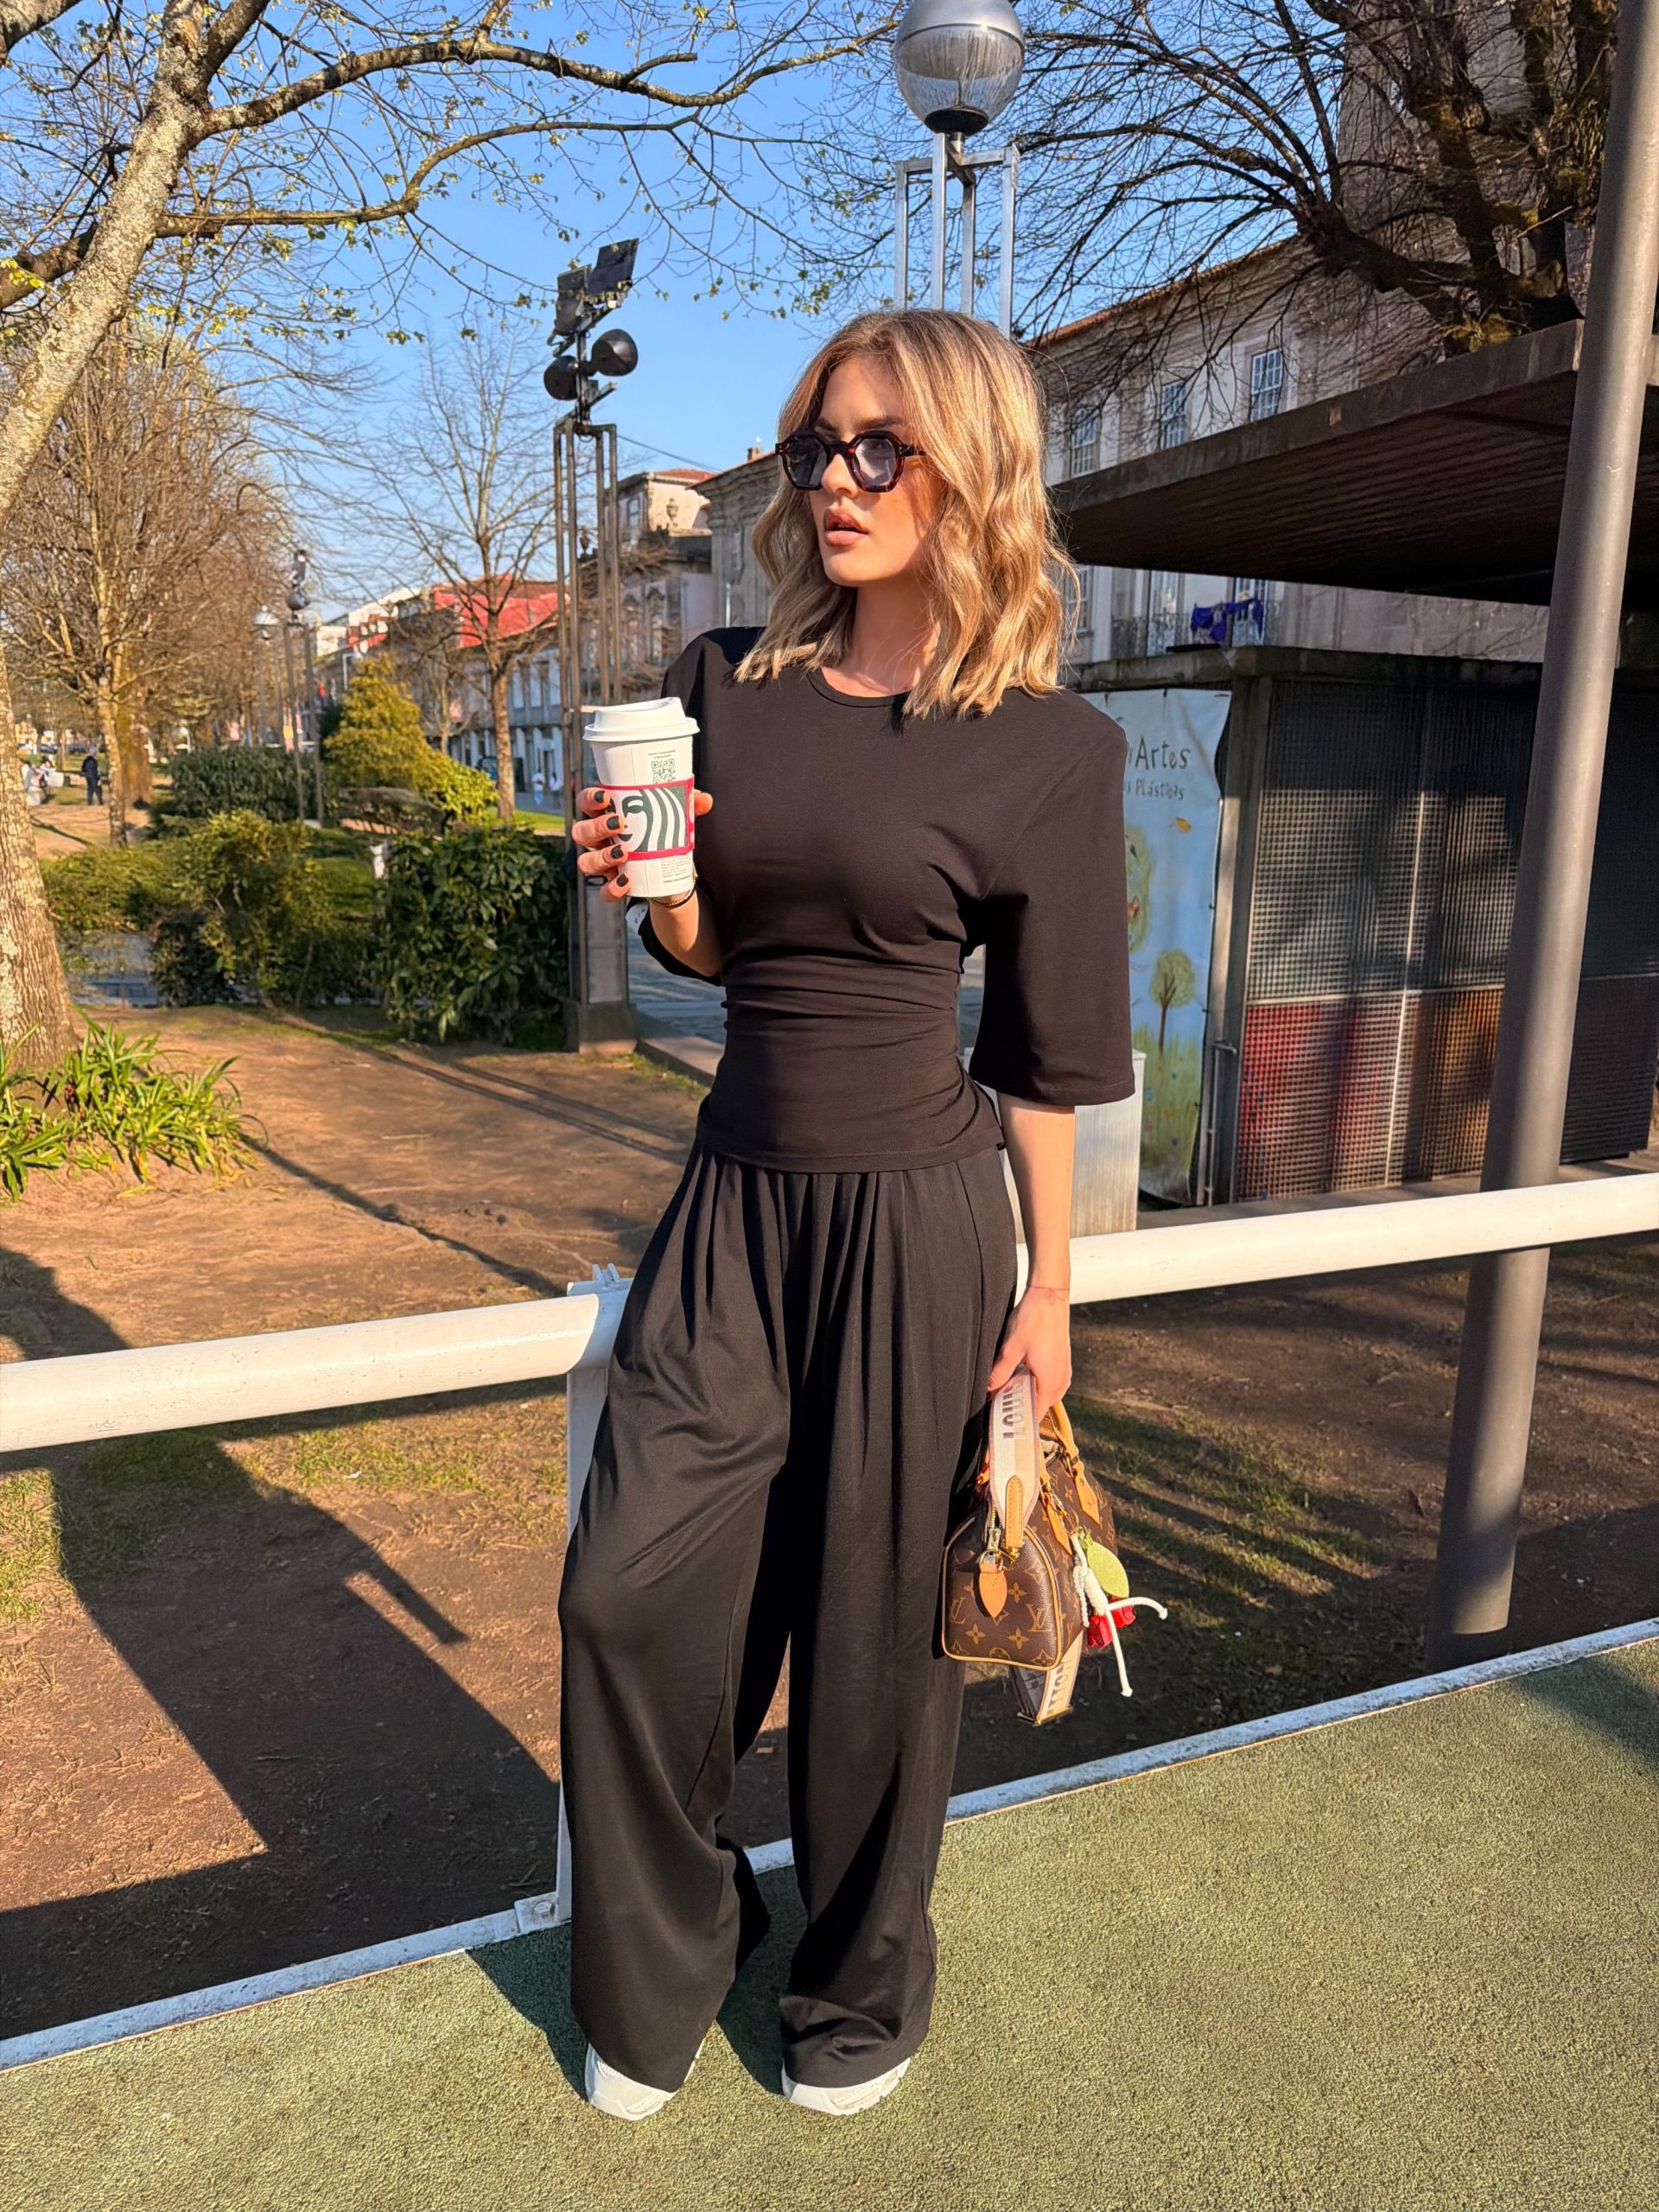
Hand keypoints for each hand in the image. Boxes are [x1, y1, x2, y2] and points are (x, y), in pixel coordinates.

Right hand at [571, 782, 714, 902]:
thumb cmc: (663, 831)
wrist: (671, 869)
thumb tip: (705, 800)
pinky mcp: (614, 884)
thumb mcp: (675, 815)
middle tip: (620, 824)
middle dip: (596, 827)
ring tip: (624, 853)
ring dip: (601, 857)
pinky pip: (604, 891)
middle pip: (581, 832)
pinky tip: (627, 882)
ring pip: (585, 862)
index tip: (606, 797)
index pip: (585, 803)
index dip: (589, 798)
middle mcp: (599, 839)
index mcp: (607, 815)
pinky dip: (612, 889)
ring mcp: (604, 863)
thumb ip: (688, 804)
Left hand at [986, 1281, 1071, 1421]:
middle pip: (1042, 1405)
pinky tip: (1022, 1377)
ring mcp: (1064, 1369)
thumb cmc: (1034, 1319)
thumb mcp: (1011, 1348)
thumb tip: (989, 1390)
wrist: (1051, 1295)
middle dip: (1023, 1408)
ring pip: (1047, 1393)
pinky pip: (1051, 1382)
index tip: (1005, 1424)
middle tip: (1001, 1408)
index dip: (1021, 1421)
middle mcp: (1061, 1379)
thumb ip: (1000, 1372)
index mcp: (1050, 1380)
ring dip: (1030, 1395)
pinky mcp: (1062, 1360)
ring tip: (1009, 1393)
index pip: (1036, 1413)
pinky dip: (1037, 1385)